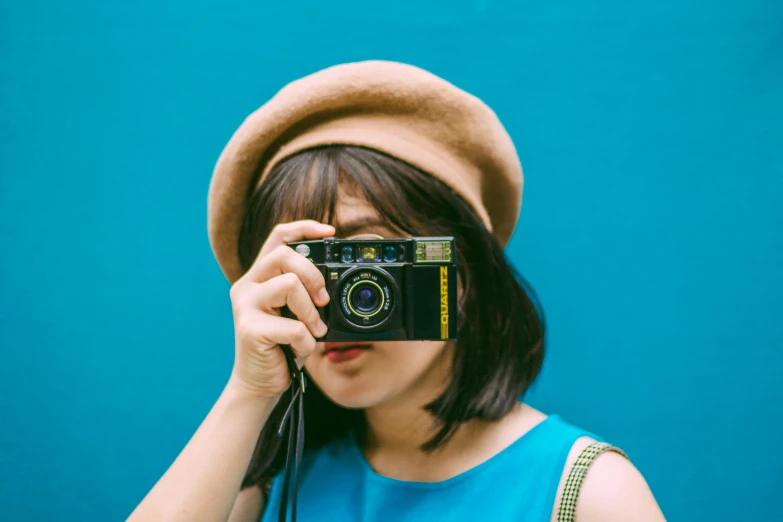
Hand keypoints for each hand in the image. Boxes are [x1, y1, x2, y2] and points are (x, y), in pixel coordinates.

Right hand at [227, 220, 333, 398]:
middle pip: (284, 255)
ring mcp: (245, 306)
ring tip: (313, 330)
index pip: (278, 237)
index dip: (304, 228)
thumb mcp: (295, 312)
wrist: (259, 383)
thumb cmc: (281, 346)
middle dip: (313, 276)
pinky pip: (293, 326)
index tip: (330, 232)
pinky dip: (305, 341)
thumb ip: (305, 291)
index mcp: (259, 276)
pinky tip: (298, 349)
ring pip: (289, 285)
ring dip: (311, 311)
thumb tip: (332, 280)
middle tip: (324, 300)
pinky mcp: (249, 329)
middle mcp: (247, 285)